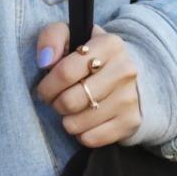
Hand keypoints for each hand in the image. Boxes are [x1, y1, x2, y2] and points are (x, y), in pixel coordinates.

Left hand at [32, 23, 142, 147]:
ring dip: (66, 119)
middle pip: (70, 101)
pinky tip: (86, 120)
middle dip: (55, 103)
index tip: (45, 86)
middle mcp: (124, 70)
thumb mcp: (70, 36)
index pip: (65, 71)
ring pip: (76, 123)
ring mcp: (129, 98)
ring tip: (72, 108)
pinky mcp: (131, 123)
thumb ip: (51, 37)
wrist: (127, 77)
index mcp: (110, 44)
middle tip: (56, 99)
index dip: (47, 84)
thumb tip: (45, 61)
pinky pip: (90, 139)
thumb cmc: (89, 56)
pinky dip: (81, 133)